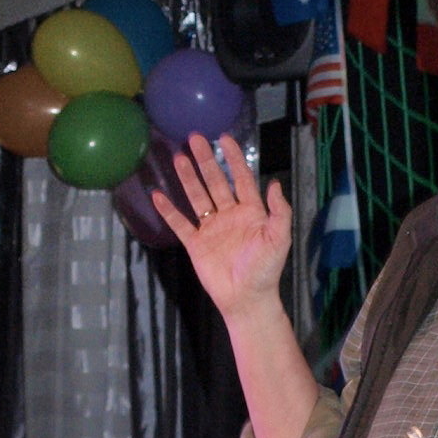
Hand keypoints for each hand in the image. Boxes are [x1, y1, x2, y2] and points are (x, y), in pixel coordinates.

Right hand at [153, 132, 291, 320]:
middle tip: (195, 138)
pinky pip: (180, 224)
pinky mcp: (196, 244)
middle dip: (206, 160)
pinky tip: (158, 195)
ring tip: (178, 158)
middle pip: (215, 182)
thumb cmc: (266, 270)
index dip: (234, 158)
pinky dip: (169, 211)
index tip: (225, 138)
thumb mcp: (279, 238)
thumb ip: (279, 211)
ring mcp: (212, 229)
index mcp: (251, 212)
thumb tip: (274, 183)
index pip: (241, 178)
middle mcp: (230, 215)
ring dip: (188, 178)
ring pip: (197, 197)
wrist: (246, 298)